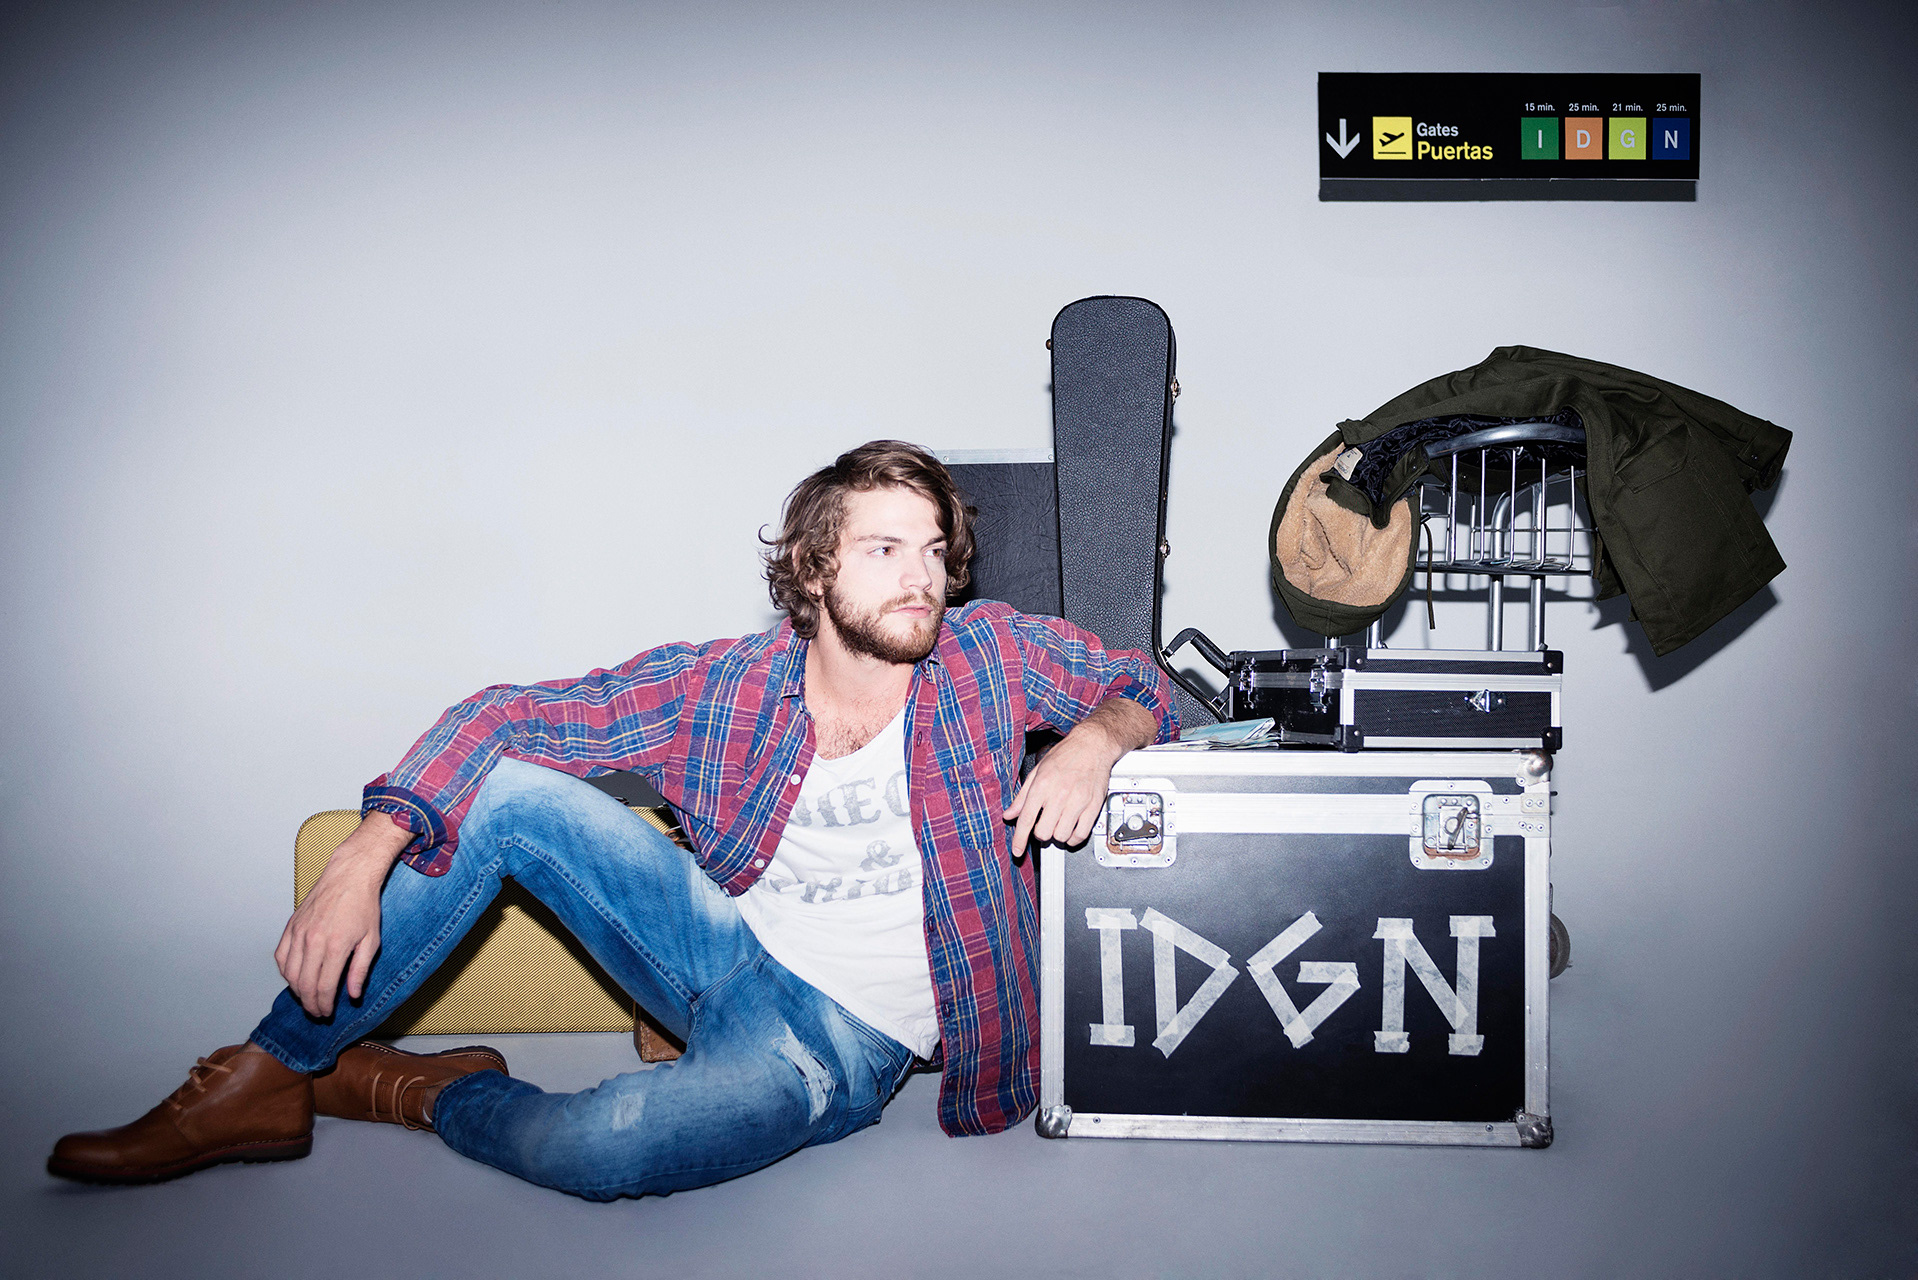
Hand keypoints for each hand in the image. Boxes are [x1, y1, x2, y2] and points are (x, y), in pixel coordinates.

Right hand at [274, 813, 409, 1017]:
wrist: (349, 875)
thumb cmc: (364, 906)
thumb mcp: (371, 940)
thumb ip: (359, 970)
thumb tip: (352, 995)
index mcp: (335, 947)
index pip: (323, 987)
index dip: (324, 1005)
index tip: (327, 1013)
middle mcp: (312, 941)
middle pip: (303, 985)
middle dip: (309, 1004)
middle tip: (316, 1012)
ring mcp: (298, 933)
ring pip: (289, 973)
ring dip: (296, 990)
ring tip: (307, 998)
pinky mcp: (291, 926)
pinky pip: (280, 956)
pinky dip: (285, 972)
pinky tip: (294, 977)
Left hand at [1003, 697, 1156, 855]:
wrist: (1093, 745)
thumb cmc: (1065, 755)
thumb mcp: (1037, 771)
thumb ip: (1022, 796)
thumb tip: (1010, 814)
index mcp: (1042, 785)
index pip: (1026, 819)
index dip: (1019, 839)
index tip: (1017, 851)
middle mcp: (1059, 794)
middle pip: (1043, 832)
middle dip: (1040, 833)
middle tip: (1044, 825)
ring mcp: (1078, 801)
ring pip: (1061, 836)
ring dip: (1057, 835)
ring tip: (1058, 824)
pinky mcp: (1093, 806)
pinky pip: (1081, 834)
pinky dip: (1074, 838)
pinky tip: (1071, 829)